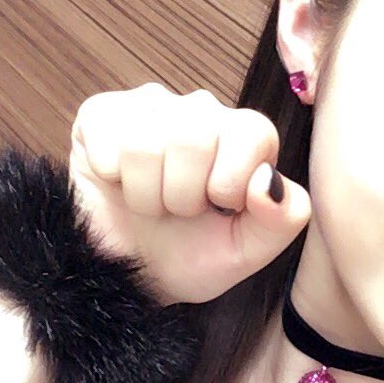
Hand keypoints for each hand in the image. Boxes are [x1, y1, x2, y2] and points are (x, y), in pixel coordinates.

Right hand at [68, 82, 310, 305]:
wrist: (125, 277)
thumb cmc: (189, 256)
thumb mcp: (246, 252)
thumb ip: (282, 219)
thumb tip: (267, 181)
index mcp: (244, 135)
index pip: (252, 132)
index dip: (230, 183)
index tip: (219, 207)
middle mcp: (200, 110)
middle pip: (194, 138)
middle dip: (184, 195)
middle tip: (179, 211)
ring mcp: (149, 106)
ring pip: (146, 142)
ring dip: (147, 194)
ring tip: (151, 204)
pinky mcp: (101, 113)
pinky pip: (107, 138)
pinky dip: (113, 179)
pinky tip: (118, 185)